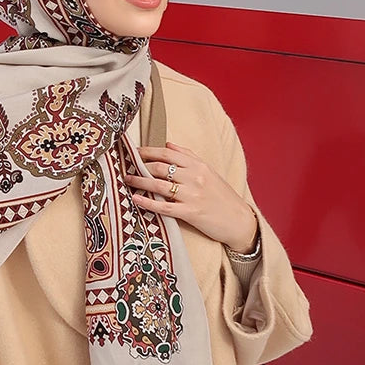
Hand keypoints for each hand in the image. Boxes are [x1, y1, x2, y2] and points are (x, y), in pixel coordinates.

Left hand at [125, 142, 257, 252]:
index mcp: (198, 165)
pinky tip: (135, 199)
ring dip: (139, 181)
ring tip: (127, 180)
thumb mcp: (208, 170)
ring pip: (159, 185)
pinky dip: (147, 202)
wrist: (239, 220)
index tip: (133, 151)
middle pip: (160, 167)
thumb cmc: (222, 196)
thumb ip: (188, 156)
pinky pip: (164, 206)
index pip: (167, 153)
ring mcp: (192, 195)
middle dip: (139, 165)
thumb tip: (167, 144)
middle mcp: (195, 177)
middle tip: (125, 165)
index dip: (147, 151)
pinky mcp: (190, 213)